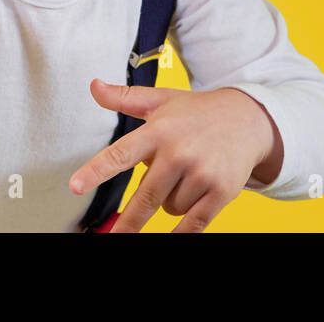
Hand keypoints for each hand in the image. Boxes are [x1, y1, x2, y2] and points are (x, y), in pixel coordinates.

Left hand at [69, 80, 280, 232]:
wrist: (248, 119)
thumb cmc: (196, 111)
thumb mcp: (161, 99)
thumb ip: (124, 98)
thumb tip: (93, 86)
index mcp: (158, 130)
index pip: (121, 153)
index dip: (96, 171)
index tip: (75, 187)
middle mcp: (179, 152)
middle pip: (145, 197)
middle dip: (128, 222)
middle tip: (114, 237)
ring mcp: (202, 173)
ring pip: (168, 209)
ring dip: (169, 203)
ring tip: (183, 178)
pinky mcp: (221, 192)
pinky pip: (193, 224)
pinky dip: (183, 232)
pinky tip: (177, 234)